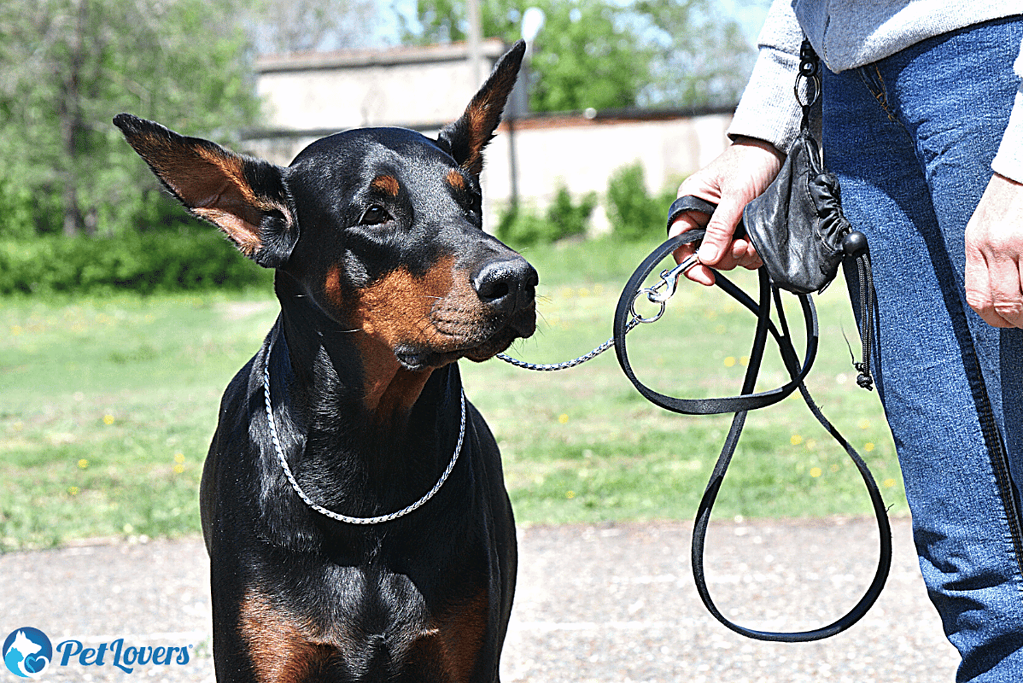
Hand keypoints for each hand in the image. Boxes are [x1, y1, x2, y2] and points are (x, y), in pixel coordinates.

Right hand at [669, 136, 784, 285]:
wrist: (779, 148)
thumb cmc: (751, 161)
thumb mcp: (735, 195)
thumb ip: (720, 228)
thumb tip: (706, 259)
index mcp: (691, 204)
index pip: (680, 241)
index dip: (690, 262)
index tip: (707, 277)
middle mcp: (704, 216)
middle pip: (705, 253)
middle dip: (725, 255)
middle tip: (743, 246)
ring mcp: (724, 224)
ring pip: (726, 255)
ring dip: (742, 254)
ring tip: (754, 241)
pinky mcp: (742, 228)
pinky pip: (743, 252)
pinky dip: (753, 252)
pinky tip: (759, 241)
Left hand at [965, 173, 1022, 327]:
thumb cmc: (1013, 194)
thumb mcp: (988, 224)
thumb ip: (988, 256)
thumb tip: (1000, 294)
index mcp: (975, 243)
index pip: (979, 298)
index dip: (996, 317)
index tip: (1011, 321)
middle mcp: (994, 244)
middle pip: (1004, 303)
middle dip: (1020, 319)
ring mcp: (1018, 241)